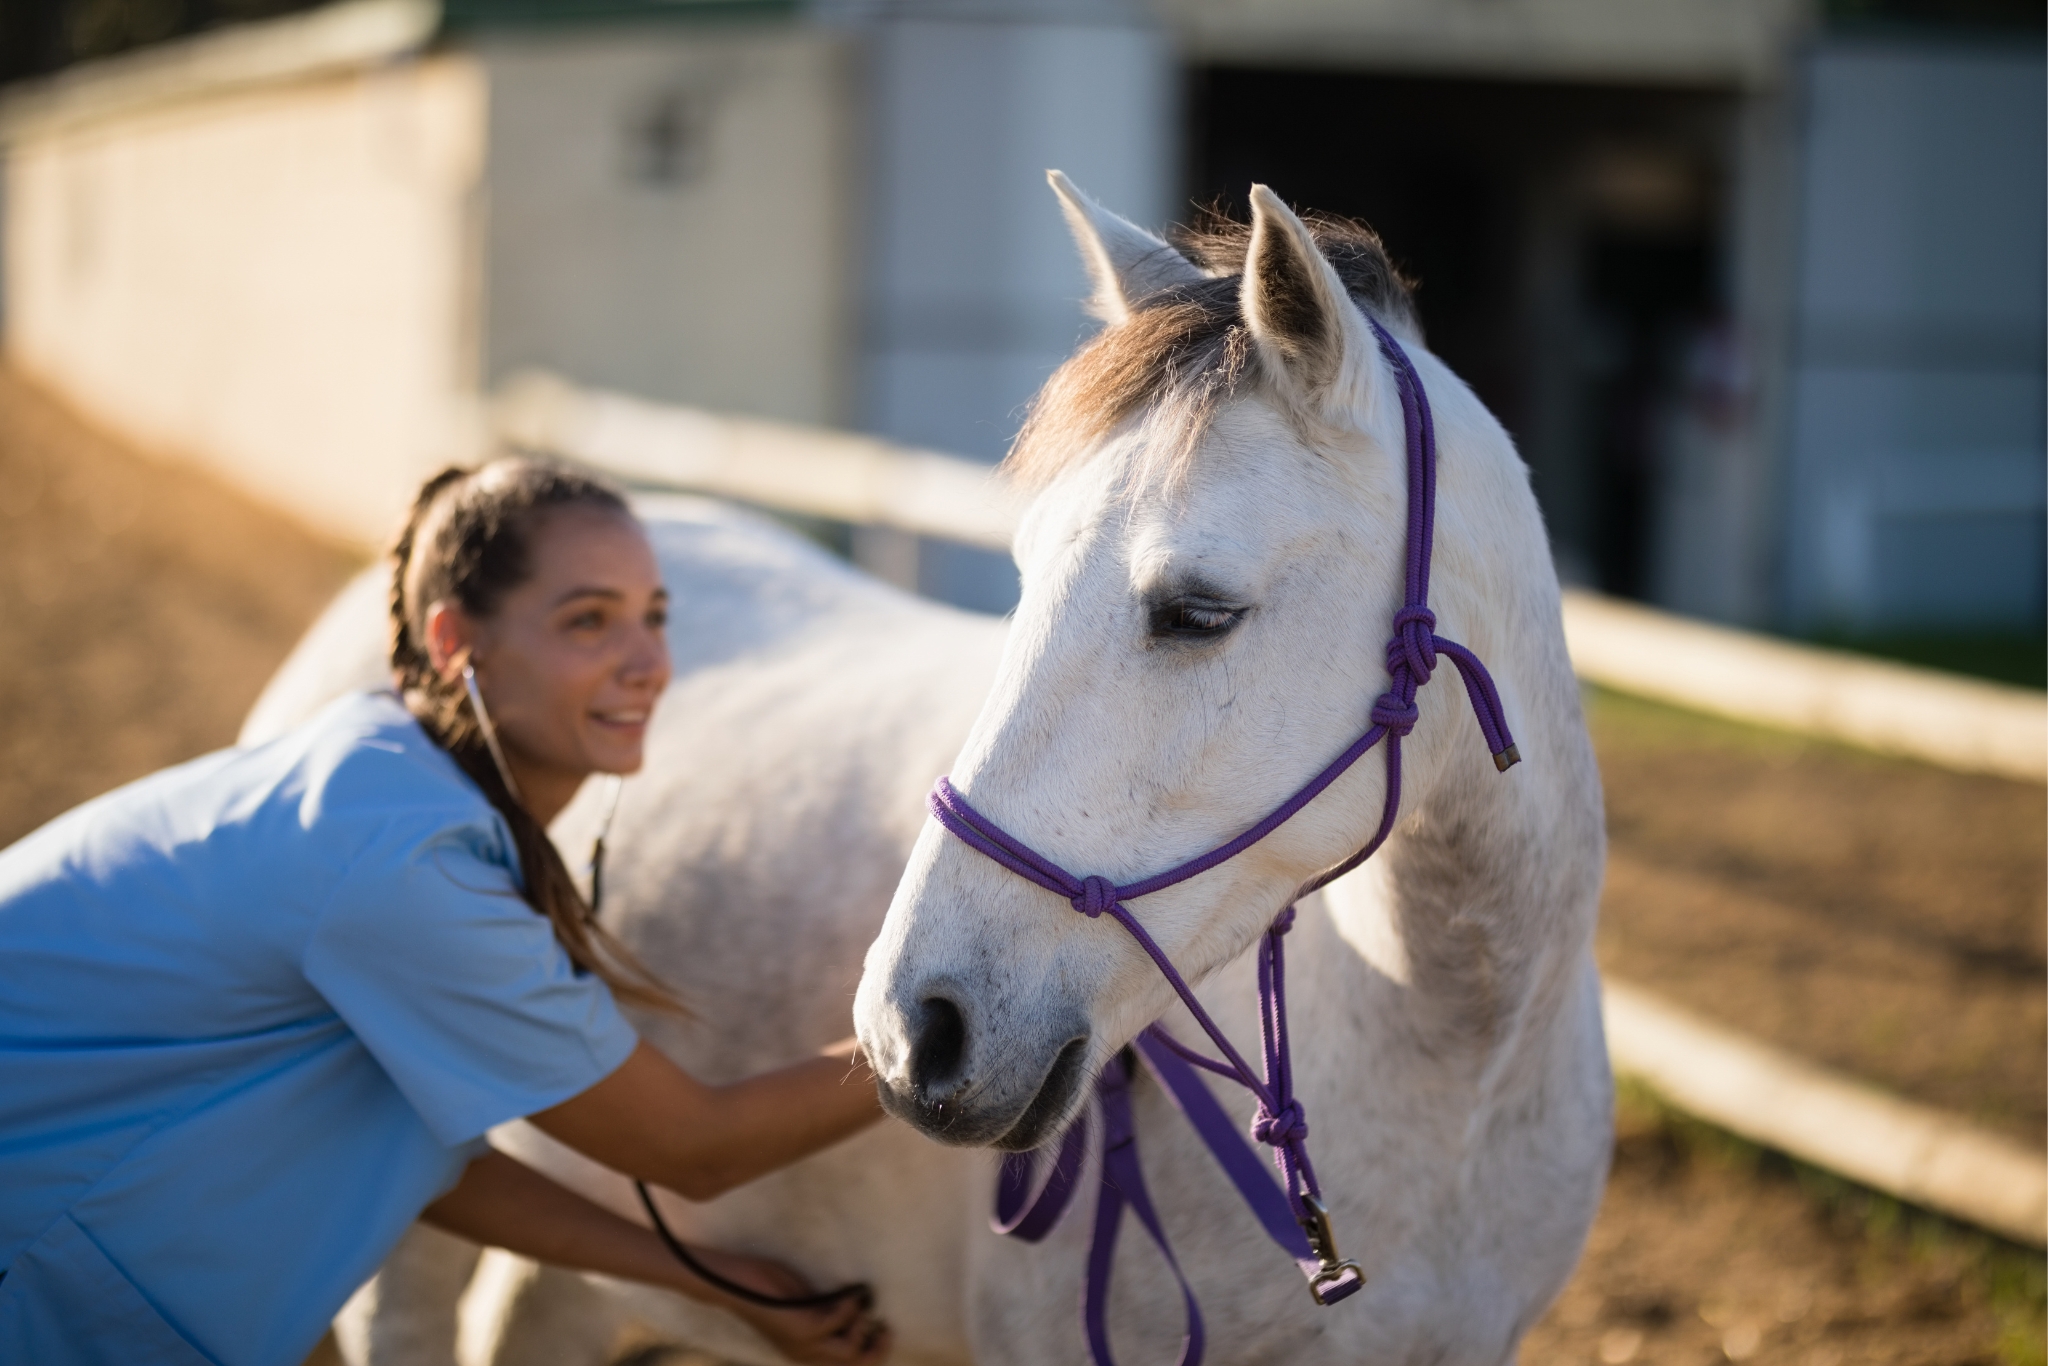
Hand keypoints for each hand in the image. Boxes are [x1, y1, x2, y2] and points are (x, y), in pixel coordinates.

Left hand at [687, 1245, 891, 1364]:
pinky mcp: (802, 1329)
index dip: (875, 1353)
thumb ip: (828, 1313)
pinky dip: (848, 1305)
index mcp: (808, 1353)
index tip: (884, 1329)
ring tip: (857, 1304)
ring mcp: (804, 1345)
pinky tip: (846, 1292)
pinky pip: (839, 1321)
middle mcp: (807, 1355)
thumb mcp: (805, 1305)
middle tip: (885, 1326)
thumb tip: (860, 1306)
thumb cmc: (769, 1288)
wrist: (738, 1283)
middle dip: (878, 1348)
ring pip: (850, 1351)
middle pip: (856, 1365)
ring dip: (861, 1325)